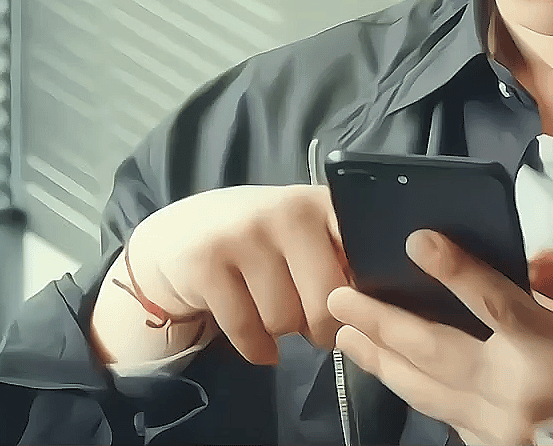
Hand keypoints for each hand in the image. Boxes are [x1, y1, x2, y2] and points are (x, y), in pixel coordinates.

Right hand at [111, 184, 350, 364]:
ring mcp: (243, 234)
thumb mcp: (304, 235)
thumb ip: (340, 258)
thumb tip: (373, 308)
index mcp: (320, 203)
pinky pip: (247, 332)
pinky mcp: (206, 264)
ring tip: (273, 313)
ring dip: (282, 334)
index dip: (364, 294)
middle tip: (312, 325)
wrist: (178, 234)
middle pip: (327, 300)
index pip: (364, 254)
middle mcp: (285, 211)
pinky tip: (256, 337)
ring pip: (285, 321)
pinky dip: (256, 348)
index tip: (356, 307)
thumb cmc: (258, 241)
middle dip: (323, 327)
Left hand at [328, 232, 552, 445]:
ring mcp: (506, 432)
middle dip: (381, 321)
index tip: (416, 240)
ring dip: (381, 361)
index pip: (492, 302)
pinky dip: (415, 394)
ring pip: (427, 393)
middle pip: (434, 352)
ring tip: (347, 336)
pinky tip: (394, 373)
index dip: (452, 268)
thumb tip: (532, 258)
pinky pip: (447, 420)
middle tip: (340, 296)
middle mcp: (522, 395)